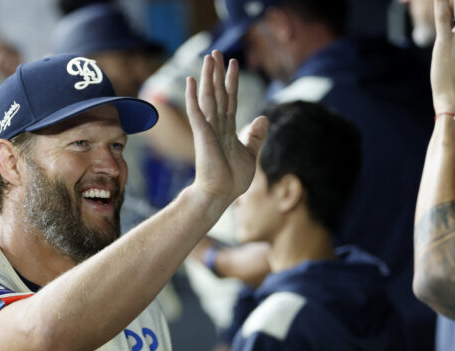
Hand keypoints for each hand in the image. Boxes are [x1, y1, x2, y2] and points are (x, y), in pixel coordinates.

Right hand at [185, 51, 268, 206]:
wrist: (220, 194)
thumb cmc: (232, 179)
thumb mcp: (250, 153)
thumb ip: (255, 136)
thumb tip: (263, 118)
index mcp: (227, 129)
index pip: (230, 99)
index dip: (232, 80)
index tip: (233, 63)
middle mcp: (216, 125)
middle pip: (218, 93)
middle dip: (217, 72)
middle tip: (215, 51)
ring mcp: (208, 129)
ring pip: (209, 97)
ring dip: (208, 77)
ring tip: (207, 57)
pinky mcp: (202, 135)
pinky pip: (197, 112)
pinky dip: (193, 96)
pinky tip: (191, 80)